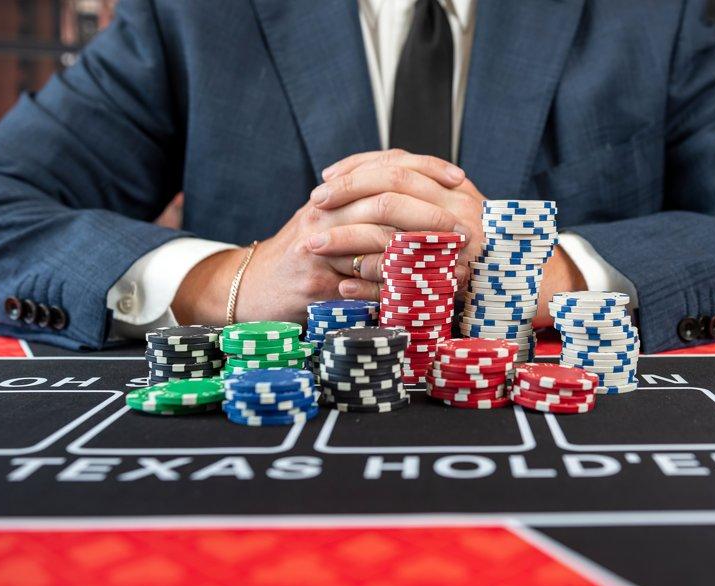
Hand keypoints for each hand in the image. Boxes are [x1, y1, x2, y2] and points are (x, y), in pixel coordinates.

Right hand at [172, 184, 467, 324]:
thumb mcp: (331, 219)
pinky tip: (422, 291)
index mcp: (334, 193)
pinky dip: (397, 288)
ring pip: (378, 241)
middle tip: (464, 226)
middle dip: (431, 213)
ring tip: (453, 260)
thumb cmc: (301, 253)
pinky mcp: (316, 284)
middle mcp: (324, 213)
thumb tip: (422, 192)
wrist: (250, 285)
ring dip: (421, 252)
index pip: (385, 165)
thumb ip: (367, 202)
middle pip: (386, 199)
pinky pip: (363, 285)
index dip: (425, 168)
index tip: (458, 178)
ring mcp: (318, 247)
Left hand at [317, 150, 585, 321]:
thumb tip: (374, 184)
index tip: (327, 178)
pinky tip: (342, 283)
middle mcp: (457, 206)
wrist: (533, 290)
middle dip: (344, 192)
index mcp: (453, 187)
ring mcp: (456, 240)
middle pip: (390, 183)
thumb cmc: (487, 254)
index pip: (398, 160)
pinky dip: (367, 276)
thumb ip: (425, 200)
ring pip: (388, 223)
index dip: (357, 166)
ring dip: (343, 235)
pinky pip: (399, 271)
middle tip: (313, 205)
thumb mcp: (458, 215)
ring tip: (311, 244)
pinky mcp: (452, 276)